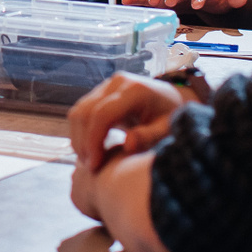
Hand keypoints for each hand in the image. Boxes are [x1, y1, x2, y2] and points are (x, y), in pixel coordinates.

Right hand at [68, 72, 186, 171]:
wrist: (173, 98)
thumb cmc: (172, 116)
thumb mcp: (168, 129)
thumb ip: (149, 136)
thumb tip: (128, 145)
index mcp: (134, 91)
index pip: (102, 114)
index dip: (94, 141)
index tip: (94, 165)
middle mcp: (116, 83)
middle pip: (85, 112)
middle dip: (83, 142)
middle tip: (91, 167)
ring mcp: (106, 86)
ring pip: (78, 112)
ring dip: (79, 138)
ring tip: (90, 161)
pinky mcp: (100, 92)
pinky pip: (81, 112)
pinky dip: (81, 132)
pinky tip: (91, 150)